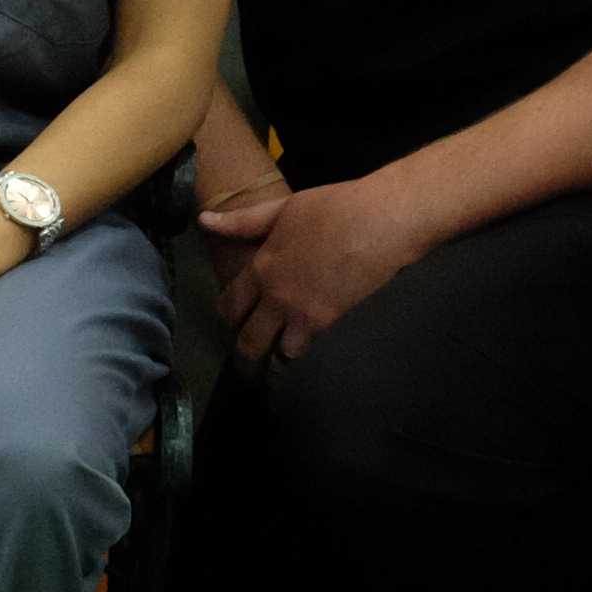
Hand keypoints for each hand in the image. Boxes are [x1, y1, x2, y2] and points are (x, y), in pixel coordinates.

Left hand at [210, 170, 436, 368]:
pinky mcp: (339, 330)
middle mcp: (280, 300)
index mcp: (263, 270)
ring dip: (275, 373)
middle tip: (249, 370)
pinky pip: (314, 362)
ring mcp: (309, 319)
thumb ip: (242, 222)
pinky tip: (309, 380)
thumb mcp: (284, 209)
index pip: (230, 308)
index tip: (232, 328)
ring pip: (280, 361)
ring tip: (277, 384)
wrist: (387, 219)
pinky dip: (308, 374)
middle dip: (246, 361)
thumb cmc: (337, 207)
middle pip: (250, 344)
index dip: (227, 322)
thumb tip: (204, 219)